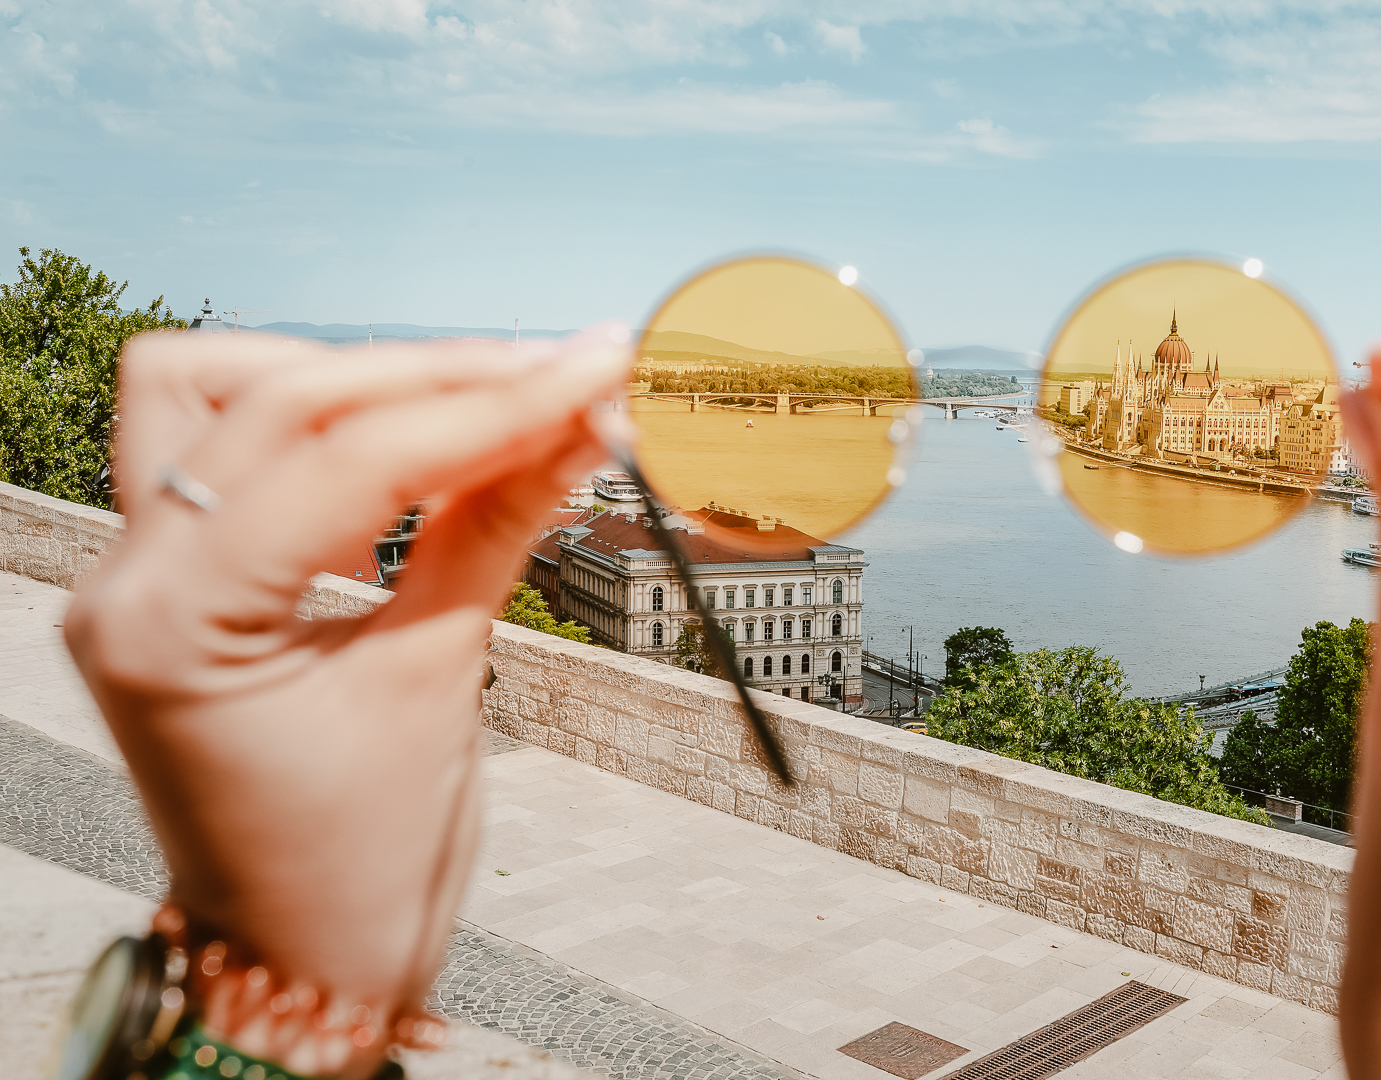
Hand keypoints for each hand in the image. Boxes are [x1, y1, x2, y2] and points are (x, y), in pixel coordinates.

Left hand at [63, 325, 630, 1078]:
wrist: (299, 951)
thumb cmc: (361, 857)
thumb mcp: (438, 680)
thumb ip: (500, 527)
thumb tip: (585, 420)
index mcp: (176, 626)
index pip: (348, 461)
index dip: (487, 405)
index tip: (591, 369)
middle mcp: (129, 581)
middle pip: (278, 396)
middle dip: (437, 378)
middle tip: (560, 373)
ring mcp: (134, 572)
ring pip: (217, 390)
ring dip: (350, 379)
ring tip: (473, 402)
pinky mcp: (170, 574)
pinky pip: (226, 447)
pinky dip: (322, 425)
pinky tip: (414, 448)